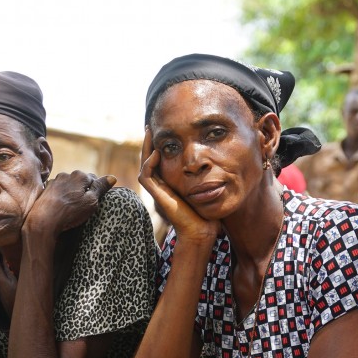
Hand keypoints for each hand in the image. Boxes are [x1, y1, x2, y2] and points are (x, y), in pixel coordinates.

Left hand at [24, 171, 115, 237]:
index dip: (96, 190)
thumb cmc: (70, 212)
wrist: (44, 220)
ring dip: (72, 193)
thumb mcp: (91, 201)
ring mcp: (55, 181)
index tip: (94, 201)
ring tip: (72, 208)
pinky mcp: (46, 190)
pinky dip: (62, 197)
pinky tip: (62, 207)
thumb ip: (101, 188)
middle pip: (81, 181)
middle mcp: (67, 174)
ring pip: (69, 186)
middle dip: (84, 190)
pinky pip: (59, 191)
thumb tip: (113, 177)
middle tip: (84, 206)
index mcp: (80, 175)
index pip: (94, 179)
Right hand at [139, 128, 219, 243]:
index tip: (163, 132)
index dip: (158, 146)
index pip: (159, 161)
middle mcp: (162, 186)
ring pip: (144, 165)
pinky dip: (149, 163)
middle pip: (148, 160)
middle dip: (148, 143)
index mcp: (170, 183)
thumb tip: (213, 161)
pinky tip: (157, 152)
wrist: (202, 230)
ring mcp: (158, 191)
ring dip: (145, 148)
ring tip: (150, 133)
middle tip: (150, 127)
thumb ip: (204, 175)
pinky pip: (146, 176)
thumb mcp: (206, 187)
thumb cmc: (206, 212)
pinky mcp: (157, 195)